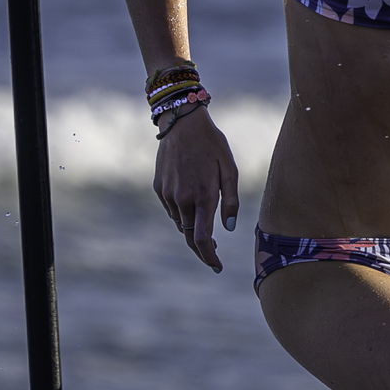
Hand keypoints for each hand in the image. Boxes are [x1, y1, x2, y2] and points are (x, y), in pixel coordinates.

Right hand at [154, 111, 239, 271]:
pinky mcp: (158, 188)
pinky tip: (191, 203)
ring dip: (192, 229)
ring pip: (181, 223)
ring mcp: (167, 194)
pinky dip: (182, 213)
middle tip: (213, 254)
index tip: (217, 266)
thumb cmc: (212, 144)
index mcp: (203, 196)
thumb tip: (228, 228)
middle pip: (190, 236)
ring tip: (205, 225)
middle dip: (201, 249)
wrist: (181, 123)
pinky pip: (171, 209)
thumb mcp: (229, 169)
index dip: (209, 257)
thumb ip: (230, 201)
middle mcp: (182, 199)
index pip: (203, 238)